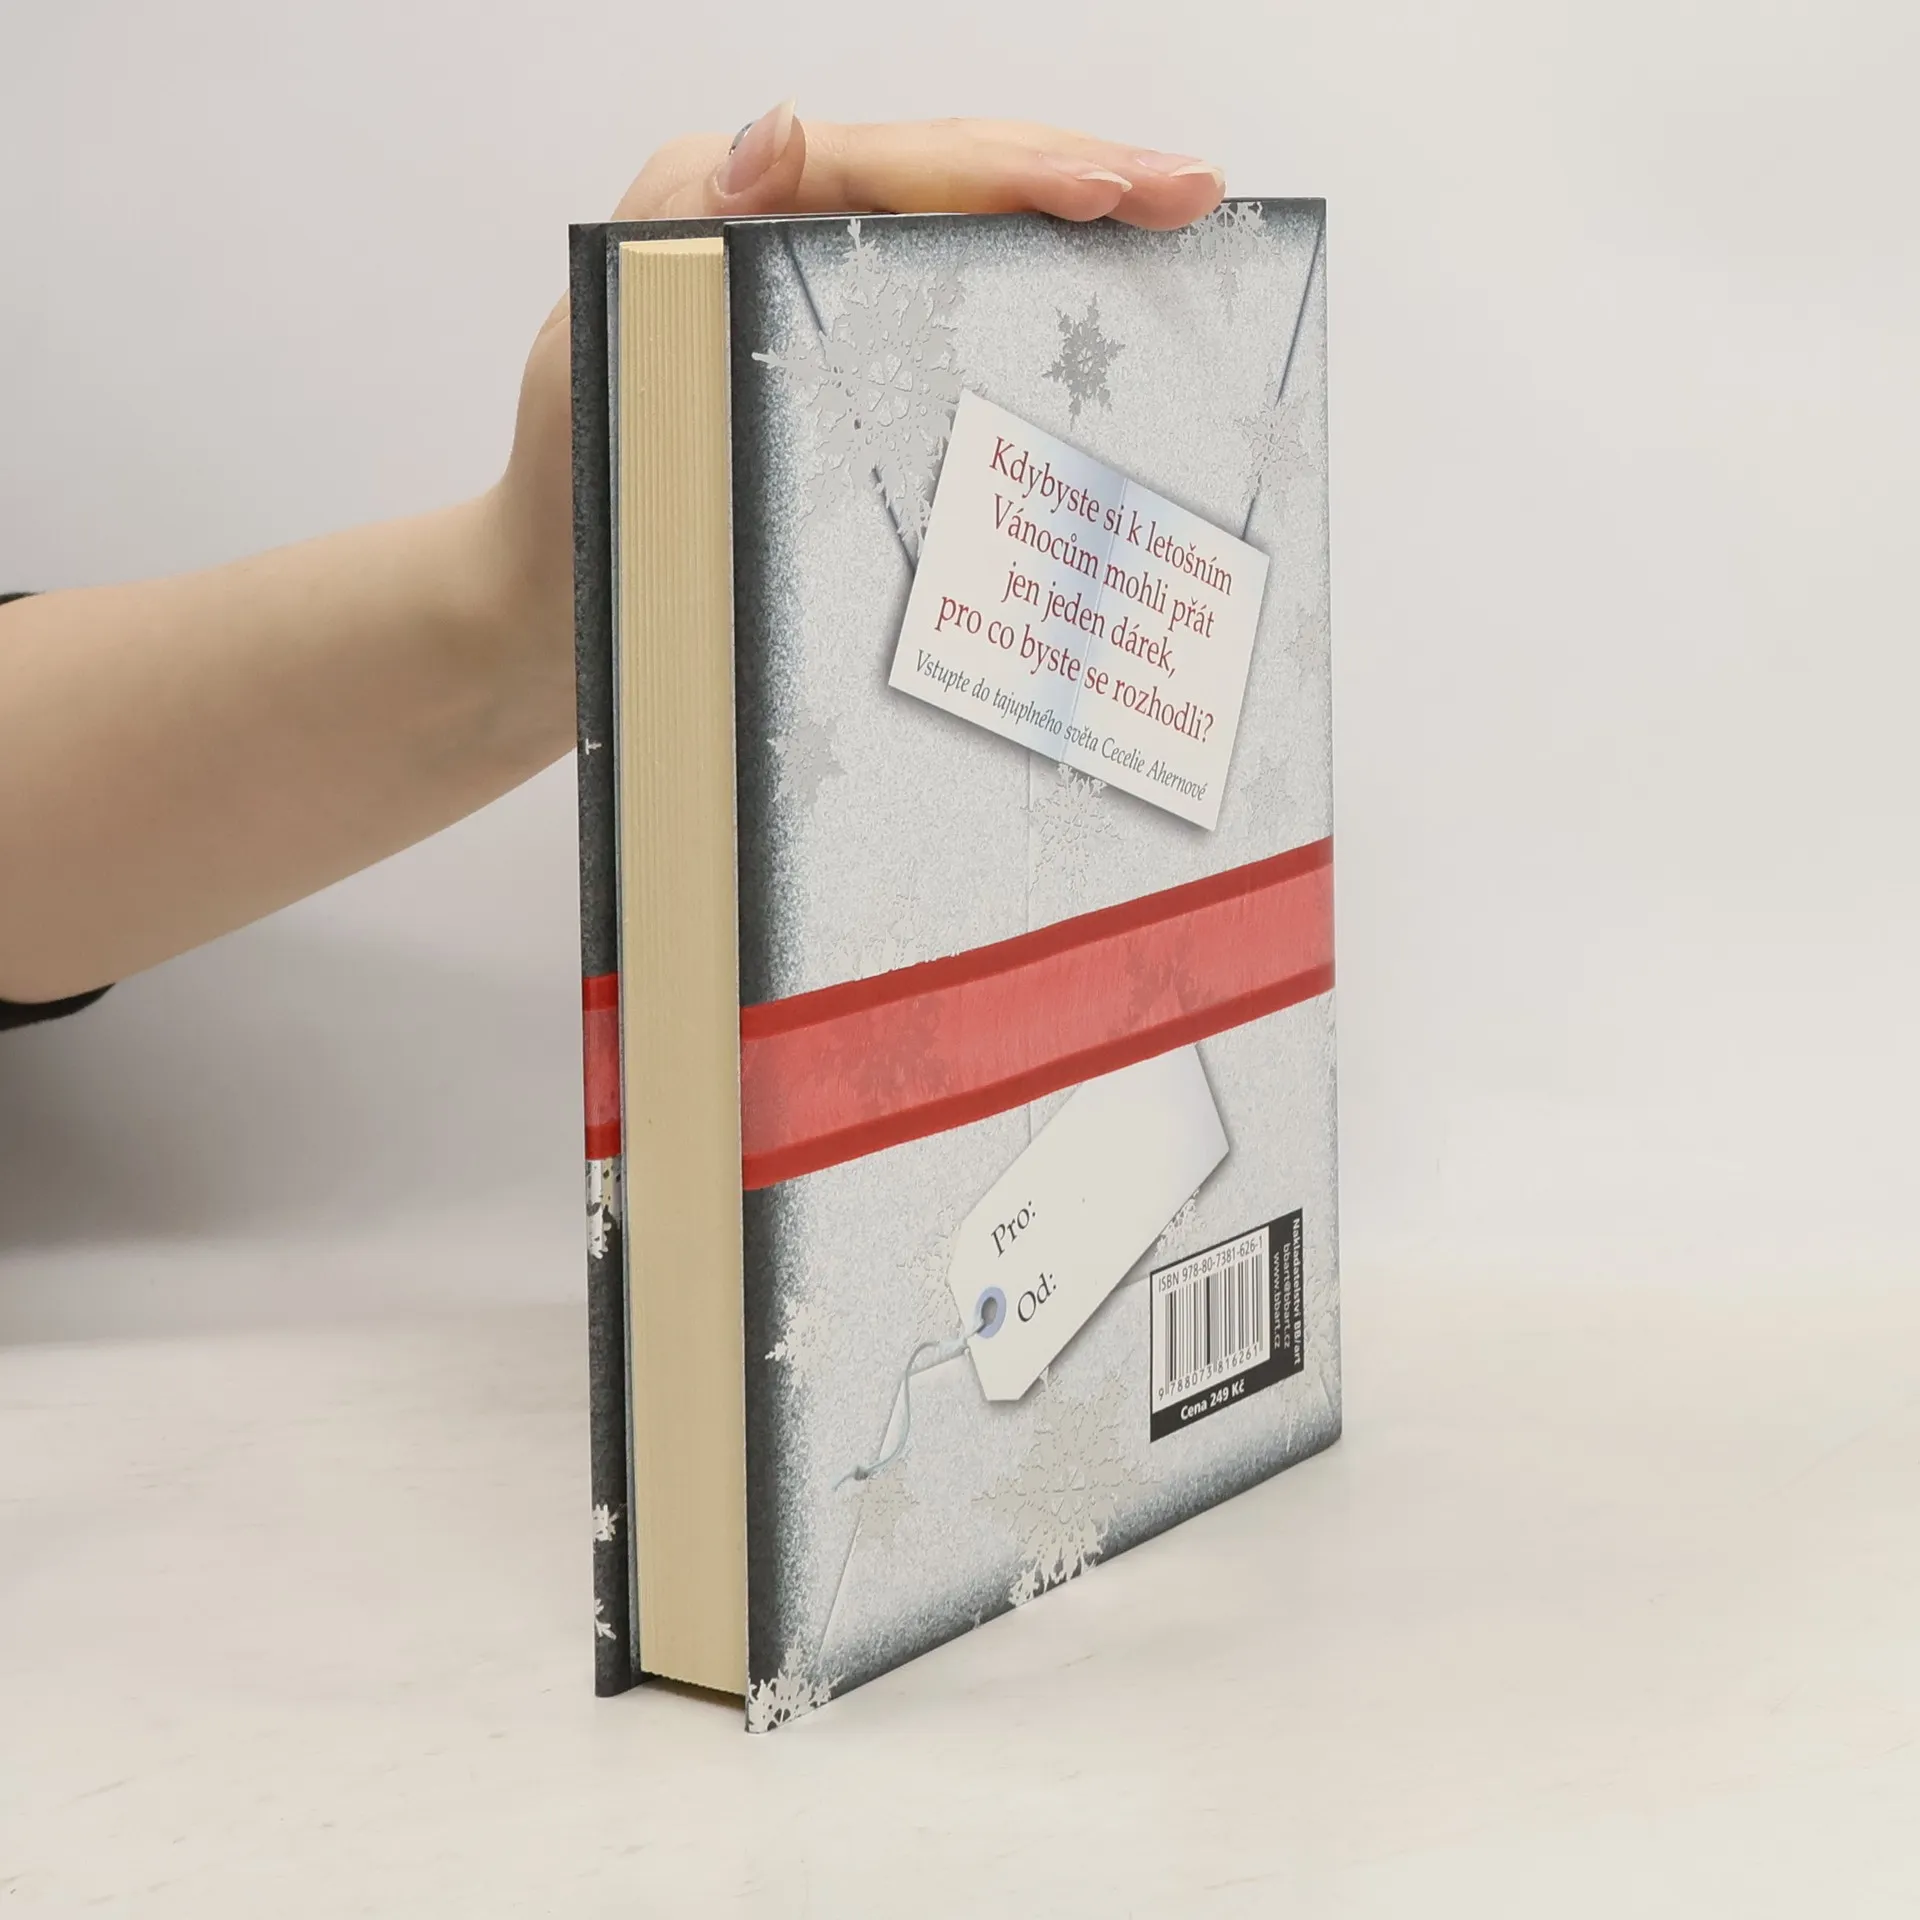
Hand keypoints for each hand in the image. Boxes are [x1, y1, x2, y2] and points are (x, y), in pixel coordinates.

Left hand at [491, 110, 1226, 700]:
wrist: (556, 608)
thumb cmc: (574, 498)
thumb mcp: (600, 353)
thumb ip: (678, 237)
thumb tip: (775, 132)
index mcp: (725, 208)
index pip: (893, 167)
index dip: (1010, 171)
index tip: (1113, 191)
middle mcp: (779, 232)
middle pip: (952, 177)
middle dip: (1081, 174)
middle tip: (1195, 190)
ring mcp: (818, 297)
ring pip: (967, 236)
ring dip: (1077, 226)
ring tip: (1177, 221)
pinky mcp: (845, 366)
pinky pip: (951, 311)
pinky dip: (1034, 300)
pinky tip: (1109, 305)